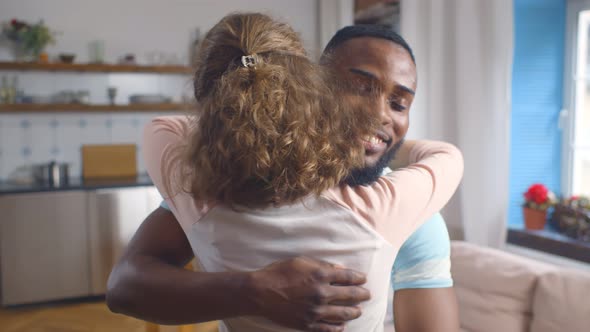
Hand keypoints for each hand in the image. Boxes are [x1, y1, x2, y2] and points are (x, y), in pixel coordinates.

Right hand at [249, 256, 369, 331]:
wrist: (260, 292)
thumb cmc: (279, 272)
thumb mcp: (301, 261)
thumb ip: (322, 265)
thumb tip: (340, 269)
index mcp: (321, 275)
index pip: (348, 277)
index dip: (359, 278)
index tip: (363, 279)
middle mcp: (321, 294)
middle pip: (350, 296)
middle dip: (362, 295)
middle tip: (367, 295)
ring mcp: (316, 311)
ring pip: (343, 314)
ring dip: (354, 312)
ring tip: (358, 311)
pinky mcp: (308, 324)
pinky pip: (328, 328)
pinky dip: (338, 328)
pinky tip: (342, 326)